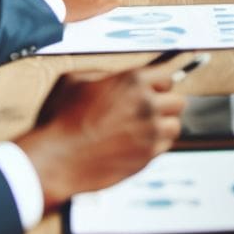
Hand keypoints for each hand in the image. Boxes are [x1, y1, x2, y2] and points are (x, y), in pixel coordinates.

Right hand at [16, 66, 184, 211]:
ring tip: (144, 130)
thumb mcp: (75, 80)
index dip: (157, 85)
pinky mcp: (147, 157)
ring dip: (162, 127)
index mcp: (133, 81)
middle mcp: (147, 104)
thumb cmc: (60, 119)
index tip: (153, 91)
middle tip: (148, 111)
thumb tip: (114, 76)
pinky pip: (164, 147)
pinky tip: (137, 145)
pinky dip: (155, 146)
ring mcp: (149, 132)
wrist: (55, 159)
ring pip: (174, 125)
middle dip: (164, 105)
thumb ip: (102, 74)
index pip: (166, 77)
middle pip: (177, 101)